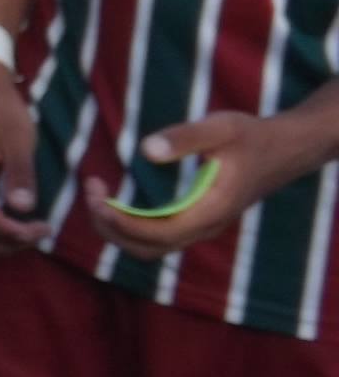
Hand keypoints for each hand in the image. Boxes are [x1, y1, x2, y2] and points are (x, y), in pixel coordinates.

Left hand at [83, 106, 338, 256]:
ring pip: (151, 246)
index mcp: (211, 210)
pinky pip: (157, 236)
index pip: (160, 234)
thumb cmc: (252, 136)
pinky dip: (131, 225)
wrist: (284, 149)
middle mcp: (205, 226)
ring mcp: (201, 227)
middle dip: (112, 227)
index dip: (124, 224)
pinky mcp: (196, 220)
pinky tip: (115, 199)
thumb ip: (184, 137)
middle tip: (91, 190)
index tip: (98, 199)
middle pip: (148, 248)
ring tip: (97, 193)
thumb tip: (145, 150)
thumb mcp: (221, 128)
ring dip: (118, 228)